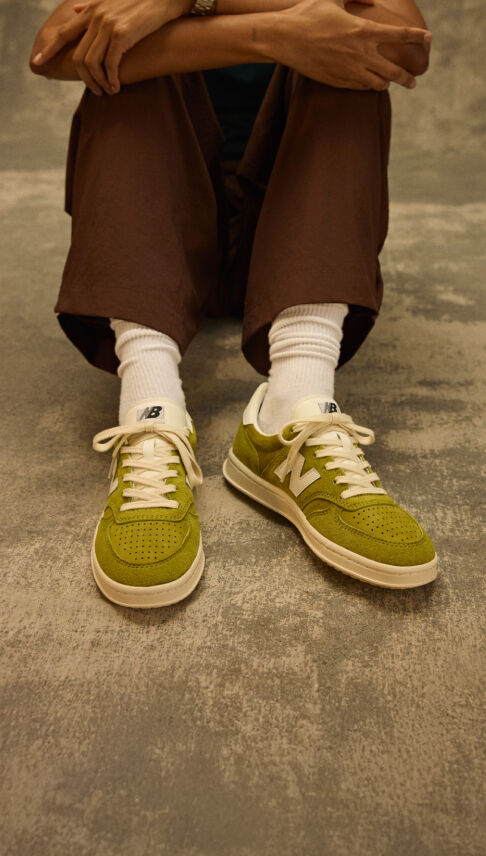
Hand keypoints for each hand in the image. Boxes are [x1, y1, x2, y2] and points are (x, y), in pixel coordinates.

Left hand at [31, 0, 191, 94]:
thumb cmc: (143, 0)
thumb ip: (92, 6)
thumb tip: (76, 9)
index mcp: (92, 10)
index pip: (64, 32)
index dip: (49, 48)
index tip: (38, 62)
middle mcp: (97, 17)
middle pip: (78, 56)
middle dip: (84, 78)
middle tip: (96, 91)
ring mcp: (109, 25)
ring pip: (91, 63)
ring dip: (98, 82)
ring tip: (108, 91)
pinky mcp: (123, 35)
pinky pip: (109, 64)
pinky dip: (111, 79)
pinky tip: (116, 86)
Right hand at [271, 0, 431, 90]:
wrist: (284, 38)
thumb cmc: (307, 14)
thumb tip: (372, 0)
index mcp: (363, 30)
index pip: (400, 36)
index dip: (417, 37)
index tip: (428, 39)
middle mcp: (360, 53)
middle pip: (394, 71)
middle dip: (407, 77)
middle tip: (413, 82)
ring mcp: (349, 70)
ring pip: (378, 84)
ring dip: (386, 83)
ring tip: (388, 83)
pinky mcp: (337, 82)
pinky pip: (359, 88)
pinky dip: (367, 86)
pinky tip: (368, 83)